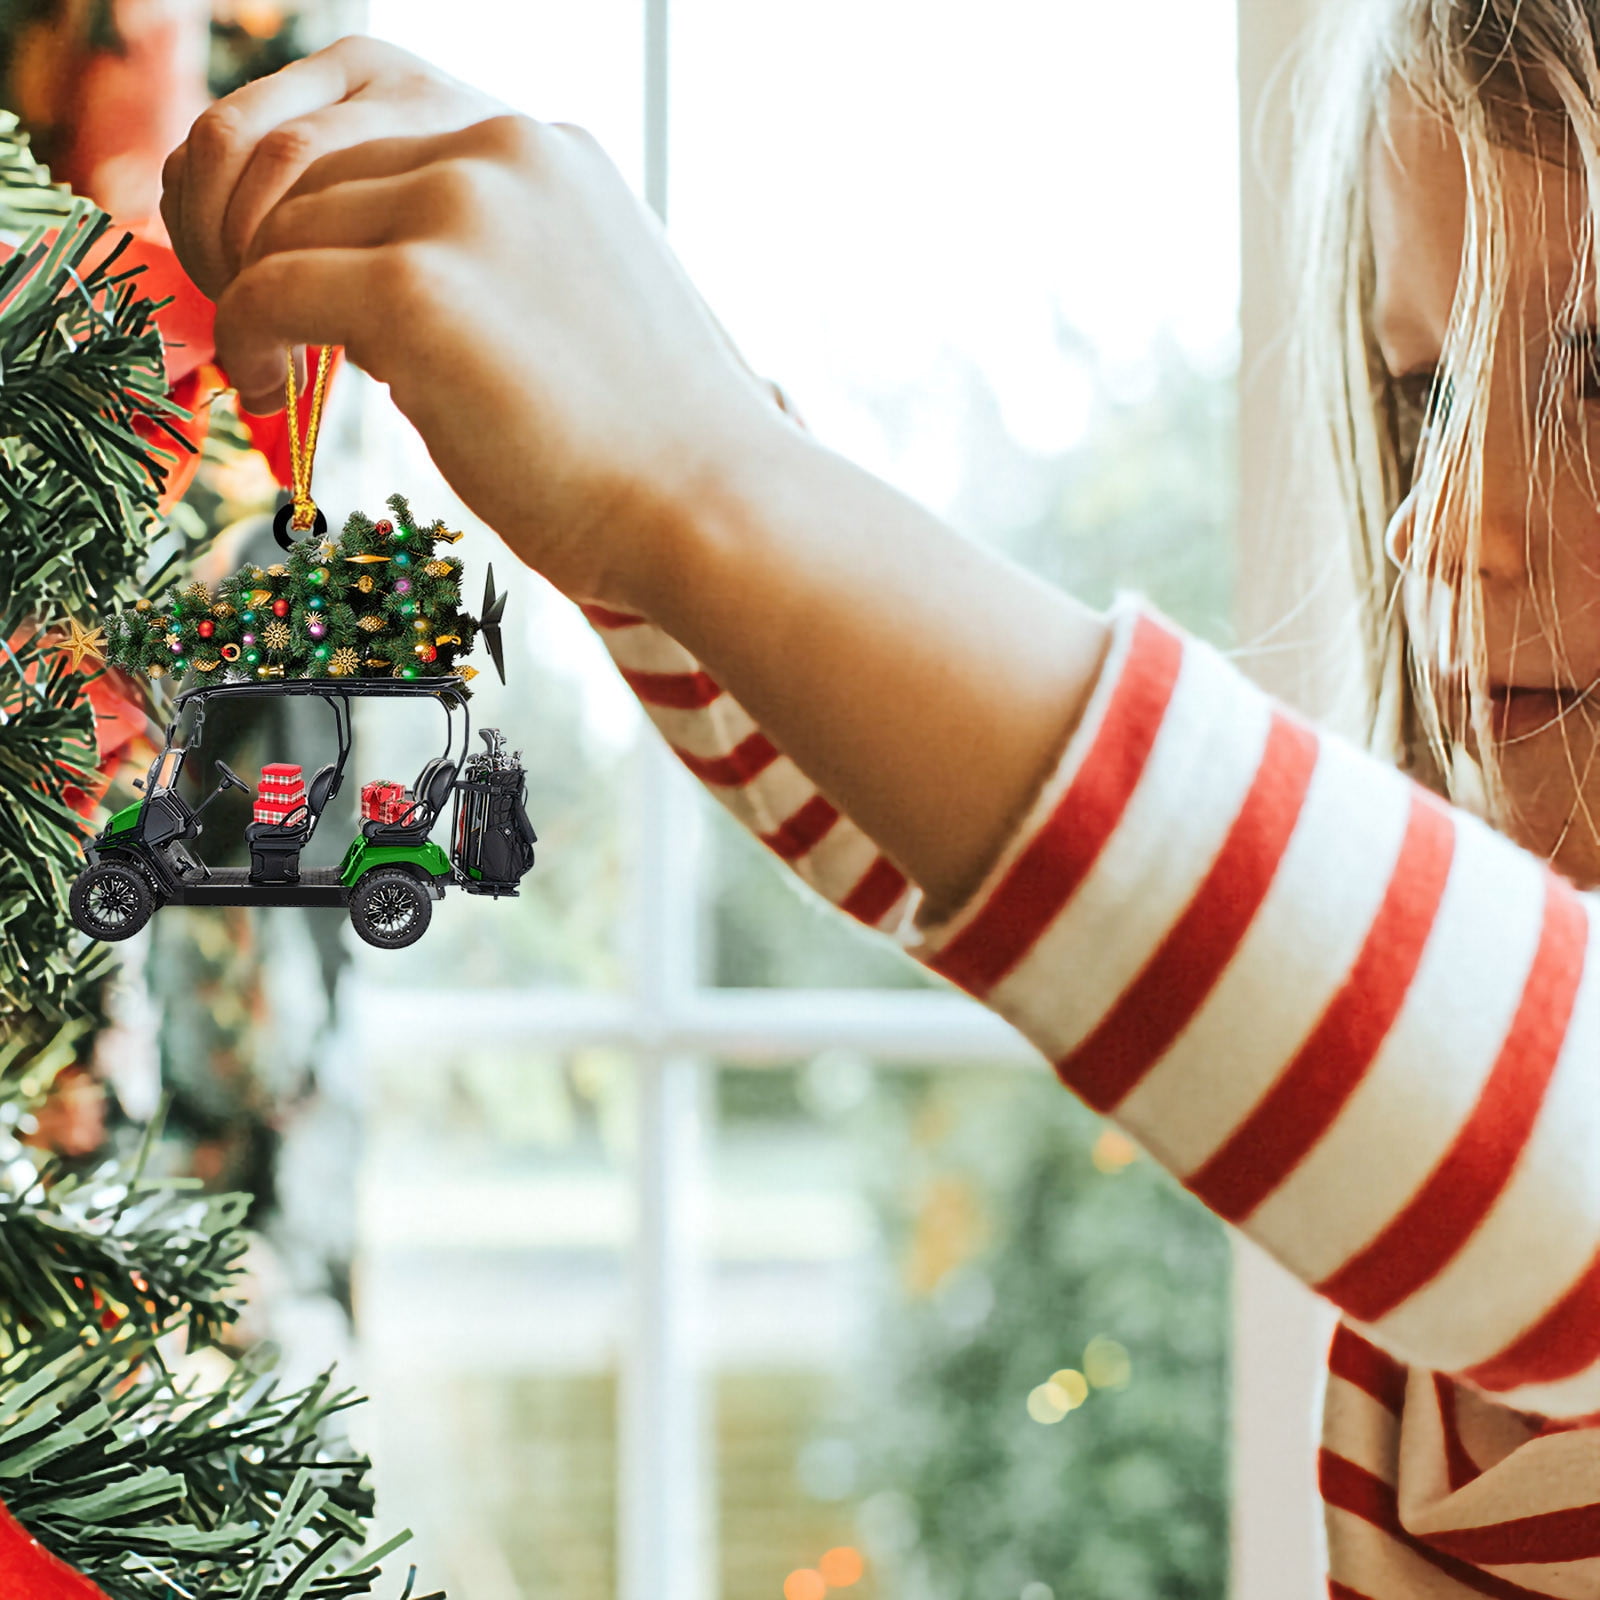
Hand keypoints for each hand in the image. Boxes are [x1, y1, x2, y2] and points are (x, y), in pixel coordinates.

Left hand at [164, 38, 795, 611]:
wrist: (711, 511)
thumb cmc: (655, 452)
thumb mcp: (580, 311)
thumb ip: (501, 269)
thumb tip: (394, 295)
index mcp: (547, 153)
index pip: (381, 146)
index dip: (324, 220)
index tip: (310, 293)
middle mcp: (503, 152)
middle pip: (316, 171)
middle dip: (273, 251)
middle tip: (273, 338)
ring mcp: (461, 208)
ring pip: (282, 225)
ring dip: (257, 298)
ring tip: (277, 374)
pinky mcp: (416, 285)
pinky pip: (267, 287)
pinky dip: (247, 339)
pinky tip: (269, 392)